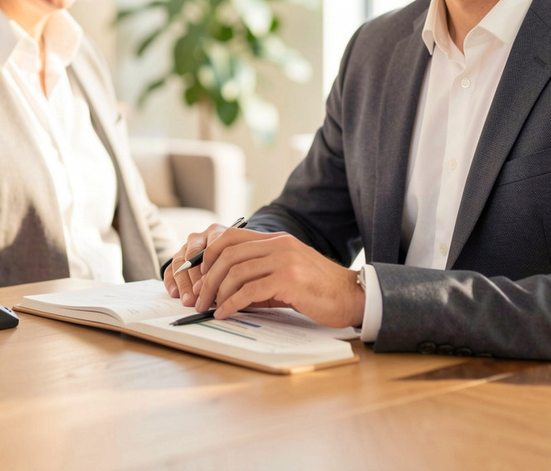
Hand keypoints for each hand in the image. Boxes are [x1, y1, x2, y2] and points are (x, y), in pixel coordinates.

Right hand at [163, 222, 246, 306]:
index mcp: (215, 232)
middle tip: (197, 295)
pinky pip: (170, 269)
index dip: (210, 265)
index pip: (211, 246)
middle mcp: (199, 238)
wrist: (229, 252)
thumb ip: (233, 266)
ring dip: (183, 283)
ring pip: (179, 263)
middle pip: (191, 255)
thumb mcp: (239, 256)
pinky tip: (175, 293)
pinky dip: (171, 282)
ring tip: (188, 300)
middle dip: (194, 278)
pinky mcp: (177, 260)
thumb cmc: (236, 256)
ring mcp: (186, 248)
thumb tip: (225, 288)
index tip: (209, 281)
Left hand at [193, 230, 364, 328]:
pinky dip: (231, 303)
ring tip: (208, 307)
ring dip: (216, 292)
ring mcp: (285, 260)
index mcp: (277, 240)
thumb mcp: (286, 275)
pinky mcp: (289, 279)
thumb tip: (224, 292)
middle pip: (228, 254)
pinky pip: (250, 290)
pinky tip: (225, 313)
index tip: (199, 275)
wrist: (352, 297)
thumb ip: (258, 277)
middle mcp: (279, 245)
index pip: (231, 237)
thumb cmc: (318, 290)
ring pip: (236, 272)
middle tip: (198, 297)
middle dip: (207, 277)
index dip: (209, 255)